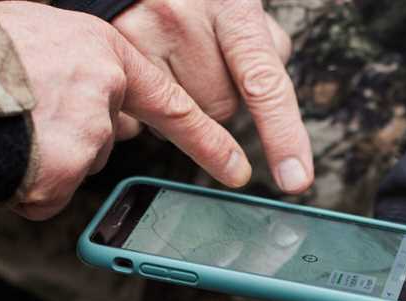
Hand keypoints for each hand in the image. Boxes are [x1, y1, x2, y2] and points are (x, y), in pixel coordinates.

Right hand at [0, 2, 250, 219]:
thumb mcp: (30, 29)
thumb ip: (69, 57)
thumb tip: (71, 76)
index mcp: (101, 49)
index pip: (171, 102)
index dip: (207, 140)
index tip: (238, 170)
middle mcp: (104, 89)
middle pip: (103, 138)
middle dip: (66, 139)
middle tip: (25, 121)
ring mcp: (87, 132)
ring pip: (74, 165)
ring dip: (42, 160)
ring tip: (2, 131)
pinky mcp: (64, 170)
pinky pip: (49, 194)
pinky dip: (27, 186)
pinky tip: (3, 158)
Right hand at [114, 0, 313, 192]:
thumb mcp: (237, 4)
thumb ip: (264, 48)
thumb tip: (269, 105)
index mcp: (230, 5)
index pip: (262, 81)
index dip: (282, 134)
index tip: (295, 178)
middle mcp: (184, 16)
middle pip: (220, 109)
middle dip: (217, 96)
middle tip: (200, 58)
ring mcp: (141, 32)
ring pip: (179, 119)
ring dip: (180, 104)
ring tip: (170, 61)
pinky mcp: (110, 53)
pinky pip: (139, 116)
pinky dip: (146, 108)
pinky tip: (145, 77)